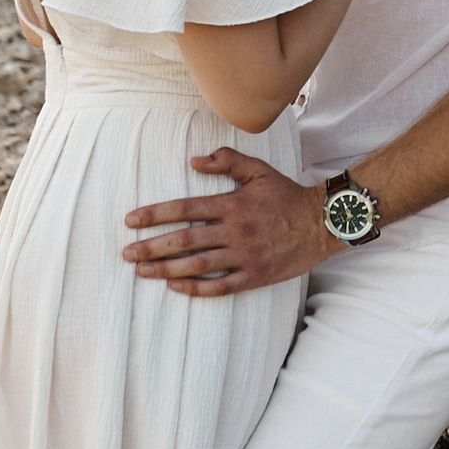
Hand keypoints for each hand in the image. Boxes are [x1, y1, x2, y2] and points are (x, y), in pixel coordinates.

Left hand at [124, 151, 335, 298]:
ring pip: (197, 265)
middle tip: (127, 253)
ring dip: (166, 269)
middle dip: (151, 247)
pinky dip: (196, 288)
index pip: (184, 208)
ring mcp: (244, 255)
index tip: (130, 220)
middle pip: (183, 240)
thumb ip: (227, 161)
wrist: (322, 222)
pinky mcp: (255, 276)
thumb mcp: (259, 170)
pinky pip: (220, 286)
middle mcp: (234, 230)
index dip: (154, 214)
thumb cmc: (287, 195)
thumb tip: (194, 160)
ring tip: (142, 271)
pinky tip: (175, 287)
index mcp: (231, 204)